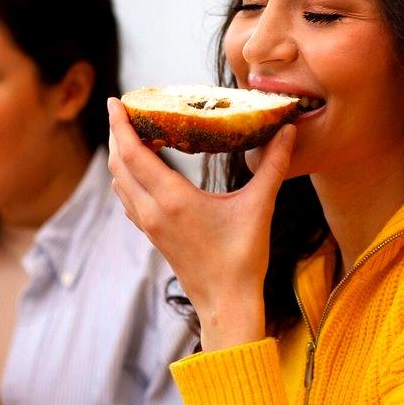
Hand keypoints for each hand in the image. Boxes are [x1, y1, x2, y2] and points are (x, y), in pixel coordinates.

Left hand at [106, 98, 296, 350]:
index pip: (133, 153)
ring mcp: (149, 225)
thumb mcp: (259, 207)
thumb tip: (288, 130)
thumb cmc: (242, 258)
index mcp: (173, 200)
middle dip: (117, 134)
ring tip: (132, 133)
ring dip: (120, 156)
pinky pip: (128, 199)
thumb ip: (273, 166)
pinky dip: (127, 177)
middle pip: (119, 164)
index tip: (115, 101)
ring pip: (120, 183)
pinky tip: (141, 169)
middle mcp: (153, 211)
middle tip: (124, 110)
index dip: (121, 125)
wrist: (226, 303)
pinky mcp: (152, 235)